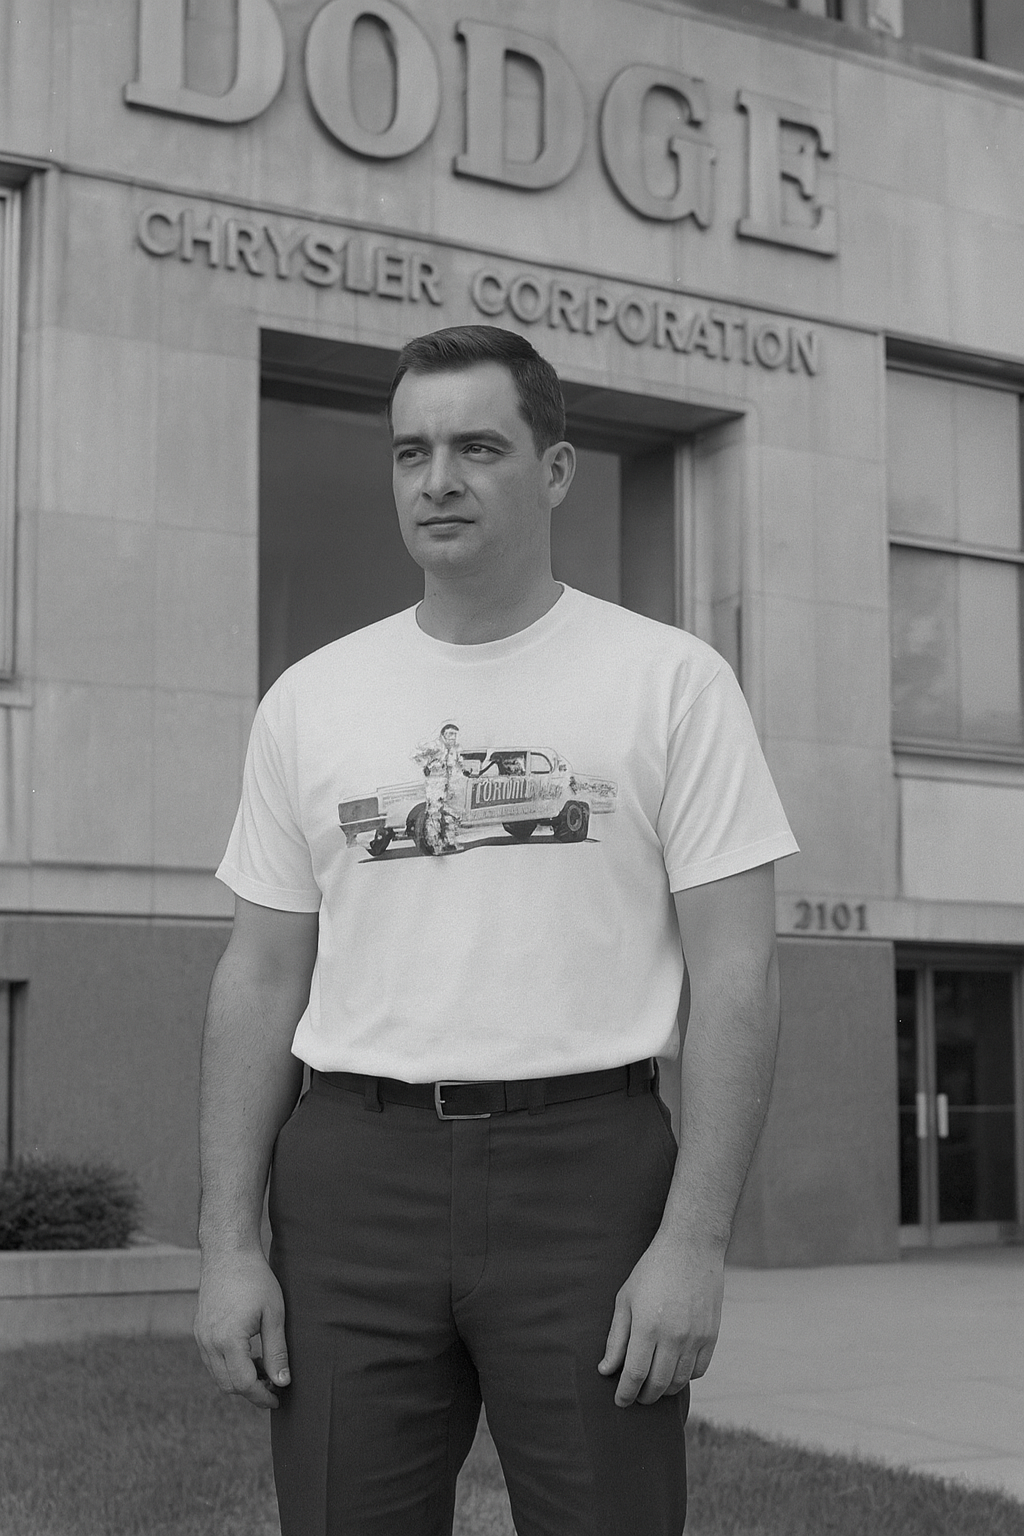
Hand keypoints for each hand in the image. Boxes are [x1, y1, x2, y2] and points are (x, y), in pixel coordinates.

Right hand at [193, 1250, 289, 1409]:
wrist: (228, 1252)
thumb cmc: (256, 1279)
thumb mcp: (274, 1314)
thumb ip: (277, 1351)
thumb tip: (282, 1382)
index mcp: (228, 1340)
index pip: (243, 1384)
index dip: (262, 1396)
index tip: (278, 1398)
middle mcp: (209, 1343)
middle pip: (228, 1385)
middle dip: (251, 1391)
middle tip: (274, 1384)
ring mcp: (201, 1337)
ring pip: (218, 1375)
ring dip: (239, 1379)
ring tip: (264, 1368)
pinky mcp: (199, 1330)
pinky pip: (212, 1360)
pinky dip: (229, 1365)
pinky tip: (248, 1354)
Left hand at [597, 1233, 723, 1406]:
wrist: (691, 1248)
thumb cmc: (652, 1270)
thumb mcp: (626, 1299)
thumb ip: (616, 1338)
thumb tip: (606, 1370)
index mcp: (647, 1326)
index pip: (634, 1374)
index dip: (625, 1393)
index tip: (620, 1401)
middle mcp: (673, 1336)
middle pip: (657, 1384)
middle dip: (643, 1397)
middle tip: (635, 1397)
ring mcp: (695, 1337)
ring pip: (679, 1381)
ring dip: (664, 1391)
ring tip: (653, 1387)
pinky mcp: (711, 1335)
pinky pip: (698, 1370)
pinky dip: (685, 1378)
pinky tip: (674, 1371)